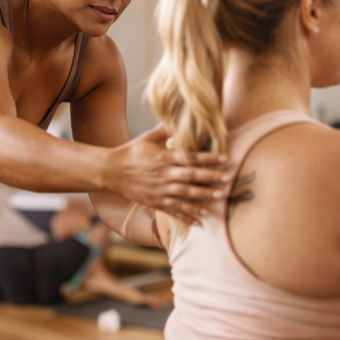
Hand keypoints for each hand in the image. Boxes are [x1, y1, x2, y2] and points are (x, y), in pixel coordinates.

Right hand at [103, 125, 230, 223]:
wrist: (111, 171)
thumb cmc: (131, 152)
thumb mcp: (148, 138)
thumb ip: (165, 130)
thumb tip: (180, 118)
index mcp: (164, 157)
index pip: (191, 158)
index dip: (209, 158)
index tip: (224, 158)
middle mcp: (164, 175)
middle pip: (191, 177)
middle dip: (211, 178)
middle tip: (228, 179)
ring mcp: (160, 191)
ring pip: (186, 195)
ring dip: (204, 197)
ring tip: (220, 198)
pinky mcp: (156, 202)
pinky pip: (174, 211)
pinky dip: (188, 216)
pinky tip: (201, 220)